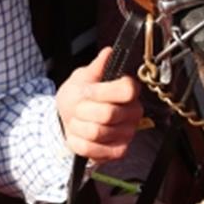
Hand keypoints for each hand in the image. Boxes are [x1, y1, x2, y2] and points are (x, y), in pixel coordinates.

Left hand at [55, 47, 142, 161]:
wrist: (69, 120)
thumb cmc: (78, 97)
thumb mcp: (82, 78)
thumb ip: (96, 67)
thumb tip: (108, 52)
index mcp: (129, 90)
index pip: (127, 90)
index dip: (101, 92)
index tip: (86, 91)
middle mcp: (134, 112)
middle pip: (108, 114)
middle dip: (83, 111)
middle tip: (78, 108)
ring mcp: (128, 133)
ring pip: (97, 132)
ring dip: (78, 126)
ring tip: (77, 121)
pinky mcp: (119, 151)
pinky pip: (93, 149)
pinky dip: (78, 142)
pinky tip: (79, 136)